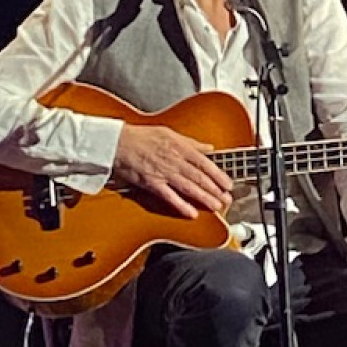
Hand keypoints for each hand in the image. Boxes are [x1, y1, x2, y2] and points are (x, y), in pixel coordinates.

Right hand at [113, 122, 232, 218]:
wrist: (118, 143)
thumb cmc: (142, 136)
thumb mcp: (170, 133)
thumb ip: (191, 142)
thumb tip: (209, 148)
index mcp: (181, 147)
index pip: (205, 164)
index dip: (218, 175)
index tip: (228, 184)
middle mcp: (175, 161)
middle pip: (200, 178)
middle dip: (216, 190)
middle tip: (227, 199)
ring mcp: (164, 173)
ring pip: (189, 188)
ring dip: (204, 198)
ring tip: (216, 206)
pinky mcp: (152, 184)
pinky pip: (169, 197)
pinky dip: (181, 206)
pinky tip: (192, 213)